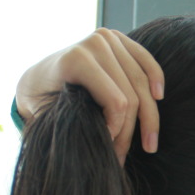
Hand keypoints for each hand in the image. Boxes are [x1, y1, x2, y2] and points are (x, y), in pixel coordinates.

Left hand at [15, 29, 164, 161]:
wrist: (36, 77)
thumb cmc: (41, 101)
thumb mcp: (49, 117)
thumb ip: (75, 128)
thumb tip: (104, 148)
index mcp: (77, 60)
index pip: (116, 102)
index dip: (118, 131)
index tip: (107, 151)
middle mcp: (95, 43)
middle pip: (131, 95)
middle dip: (130, 131)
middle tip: (124, 157)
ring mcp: (109, 38)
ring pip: (142, 83)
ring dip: (149, 117)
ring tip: (150, 144)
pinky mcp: (118, 38)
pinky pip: (146, 61)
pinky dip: (156, 79)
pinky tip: (159, 98)